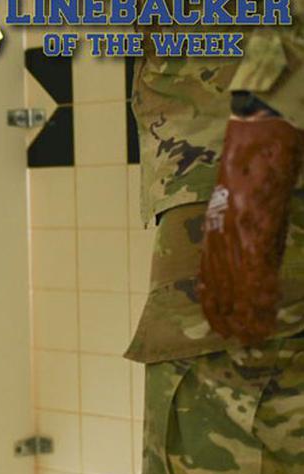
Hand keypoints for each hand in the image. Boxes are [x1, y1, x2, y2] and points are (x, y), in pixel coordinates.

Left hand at [198, 116, 303, 342]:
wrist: (258, 131)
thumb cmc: (253, 160)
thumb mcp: (241, 198)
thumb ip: (245, 225)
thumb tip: (255, 249)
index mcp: (216, 227)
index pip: (210, 274)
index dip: (214, 302)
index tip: (218, 324)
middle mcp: (220, 234)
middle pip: (220, 285)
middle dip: (229, 316)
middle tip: (238, 341)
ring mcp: (236, 232)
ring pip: (238, 285)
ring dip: (246, 315)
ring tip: (253, 339)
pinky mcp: (254, 226)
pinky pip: (255, 269)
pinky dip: (260, 297)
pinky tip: (264, 315)